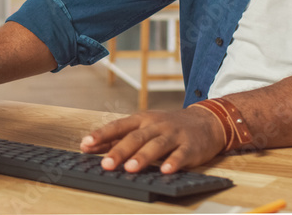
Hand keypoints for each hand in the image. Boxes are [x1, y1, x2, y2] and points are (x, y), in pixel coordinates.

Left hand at [79, 107, 226, 173]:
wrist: (206, 121)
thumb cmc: (168, 127)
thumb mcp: (143, 128)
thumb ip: (119, 138)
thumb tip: (89, 147)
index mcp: (142, 120)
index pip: (118, 126)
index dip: (102, 135)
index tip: (85, 144)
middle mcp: (156, 125)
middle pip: (136, 137)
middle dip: (119, 151)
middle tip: (105, 164)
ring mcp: (174, 135)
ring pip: (156, 145)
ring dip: (143, 157)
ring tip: (130, 168)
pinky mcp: (191, 146)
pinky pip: (181, 155)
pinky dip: (173, 162)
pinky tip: (165, 171)